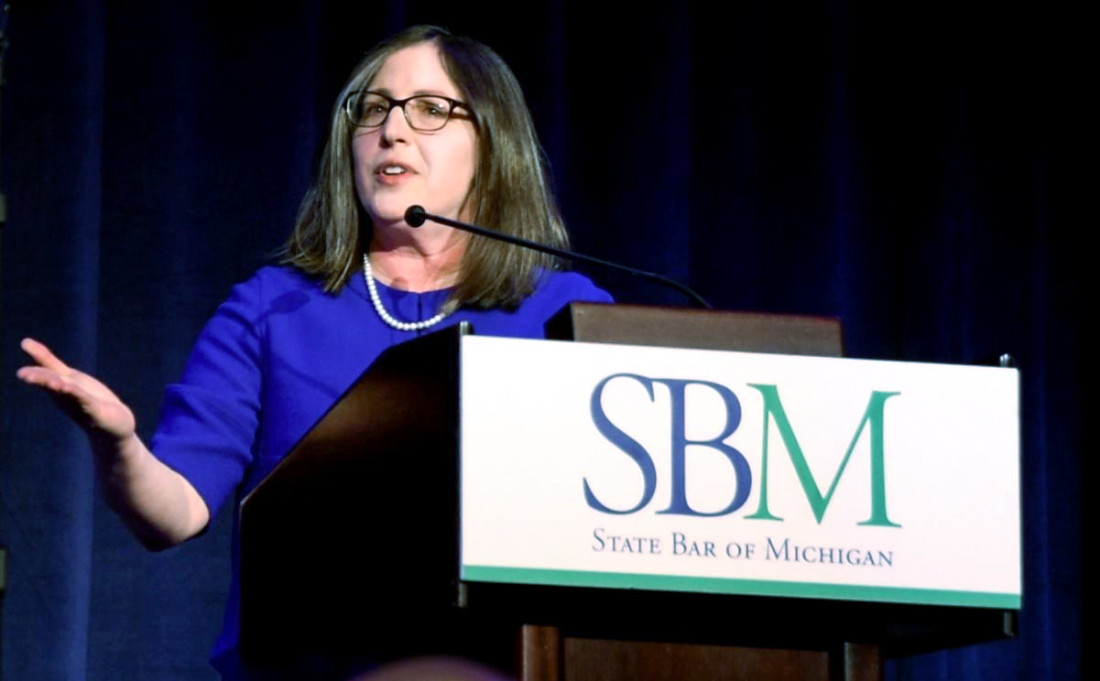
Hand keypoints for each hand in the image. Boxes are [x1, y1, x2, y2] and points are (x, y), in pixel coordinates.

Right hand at [17, 337, 136, 445]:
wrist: (114, 426)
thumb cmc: (89, 400)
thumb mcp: (68, 377)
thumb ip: (49, 362)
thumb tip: (24, 342)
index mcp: (60, 386)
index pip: (46, 372)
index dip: (35, 366)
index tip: (21, 363)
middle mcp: (66, 396)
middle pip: (52, 383)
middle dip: (39, 379)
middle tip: (22, 374)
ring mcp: (80, 404)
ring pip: (67, 393)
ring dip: (60, 388)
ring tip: (51, 382)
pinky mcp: (95, 411)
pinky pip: (85, 400)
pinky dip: (77, 394)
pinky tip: (70, 389)